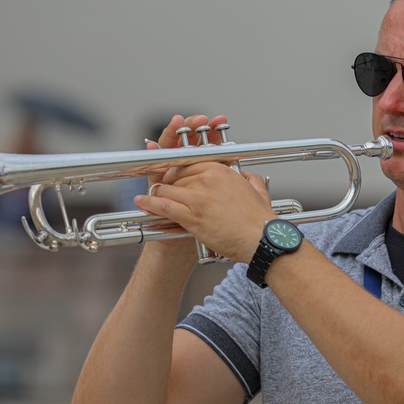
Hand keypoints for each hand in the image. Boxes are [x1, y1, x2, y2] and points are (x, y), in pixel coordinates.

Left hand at [136, 116, 275, 262]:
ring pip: (168, 189)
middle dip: (167, 184)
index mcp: (221, 170)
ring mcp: (199, 197)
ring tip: (149, 198)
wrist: (261, 240)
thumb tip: (247, 175)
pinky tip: (142, 203)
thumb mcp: (258, 190)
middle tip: (162, 190)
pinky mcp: (192, 216)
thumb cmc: (260, 219)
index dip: (178, 171)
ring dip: (157, 194)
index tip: (173, 176)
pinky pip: (163, 205)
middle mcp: (208, 179)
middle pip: (176, 176)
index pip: (190, 163)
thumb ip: (250, 178)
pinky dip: (150, 204)